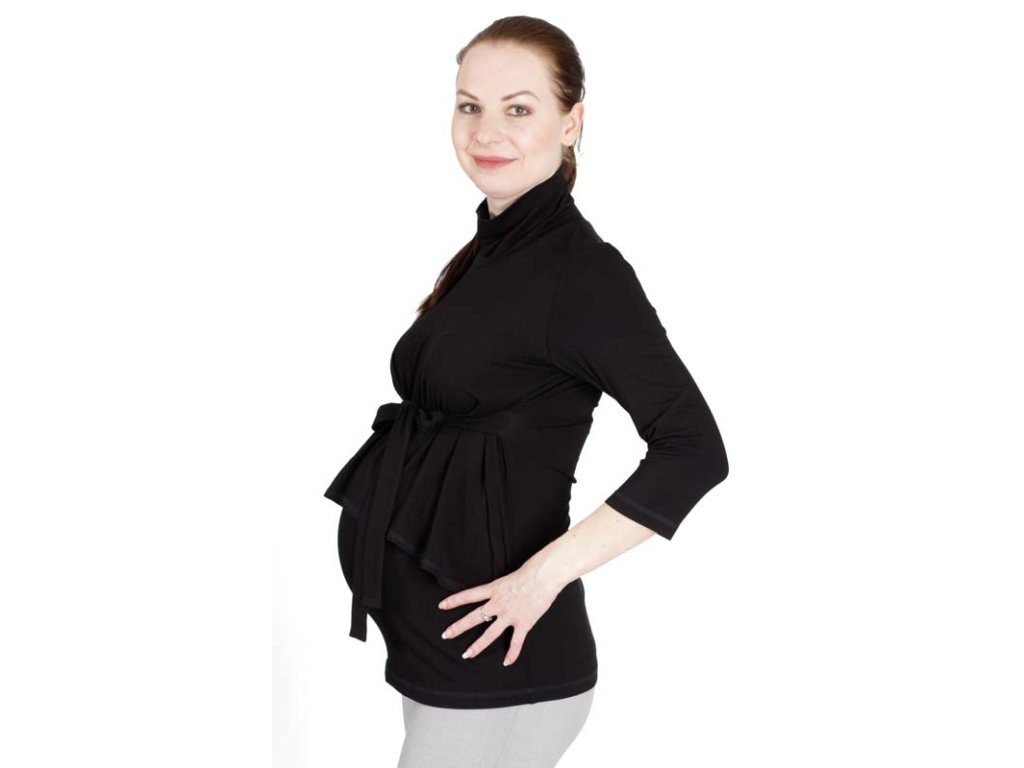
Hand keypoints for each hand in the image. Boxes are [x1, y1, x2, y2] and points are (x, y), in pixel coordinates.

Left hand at [437, 556, 564, 666]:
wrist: (544, 576)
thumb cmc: (531, 570)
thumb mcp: (509, 576)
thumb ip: (502, 587)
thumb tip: (501, 591)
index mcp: (494, 589)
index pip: (469, 595)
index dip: (454, 601)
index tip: (441, 606)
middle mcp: (498, 604)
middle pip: (474, 617)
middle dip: (458, 627)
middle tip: (446, 635)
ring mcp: (510, 615)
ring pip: (489, 634)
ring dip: (477, 645)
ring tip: (466, 654)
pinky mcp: (523, 623)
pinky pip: (516, 642)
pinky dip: (512, 653)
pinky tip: (506, 662)